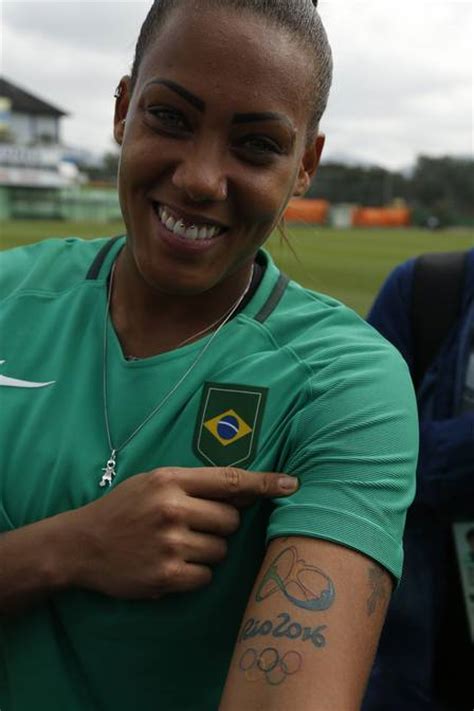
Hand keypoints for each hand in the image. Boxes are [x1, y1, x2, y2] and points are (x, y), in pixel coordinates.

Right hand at [67, 467, 297, 599]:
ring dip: (206, 551)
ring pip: (220, 550)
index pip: (229, 480)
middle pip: (231, 520)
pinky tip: (170, 565)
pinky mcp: (166, 575)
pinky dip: (194, 574)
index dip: (264, 482)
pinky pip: (205, 576)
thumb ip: (196, 484)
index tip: (292, 484)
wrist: (81, 545)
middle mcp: (172, 509)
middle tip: (192, 526)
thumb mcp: (154, 483)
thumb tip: (245, 489)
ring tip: (175, 546)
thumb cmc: (123, 509)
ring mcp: (169, 543)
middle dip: (220, 525)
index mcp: (170, 480)